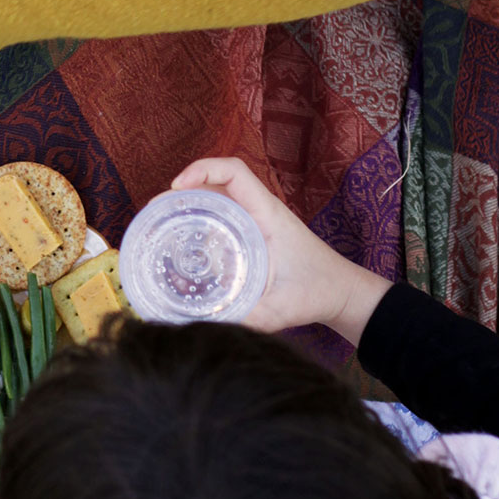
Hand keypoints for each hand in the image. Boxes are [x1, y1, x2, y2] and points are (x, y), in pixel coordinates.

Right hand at [169, 156, 389, 344]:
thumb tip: (210, 328)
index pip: (234, 172)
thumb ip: (251, 318)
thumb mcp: (284, 307)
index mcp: (268, 214)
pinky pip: (221, 217)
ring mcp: (256, 222)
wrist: (343, 293)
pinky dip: (199, 222)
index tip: (176, 187)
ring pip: (216, 199)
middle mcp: (260, 211)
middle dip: (183, 190)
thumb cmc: (319, 291)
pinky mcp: (253, 235)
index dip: (201, 169)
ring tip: (161, 226)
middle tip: (156, 213)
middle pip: (216, 182)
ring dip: (189, 206)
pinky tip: (184, 246)